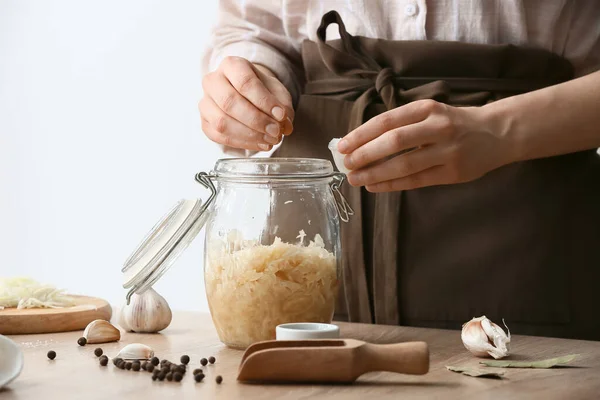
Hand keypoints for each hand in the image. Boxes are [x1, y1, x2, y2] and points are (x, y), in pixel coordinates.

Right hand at [200, 57, 293, 150]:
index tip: (281, 115)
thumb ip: (283, 106)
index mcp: (231, 65)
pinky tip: (259, 143)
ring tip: (270, 140)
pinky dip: (242, 143)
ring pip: (221, 122)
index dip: (264, 101)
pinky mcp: (205, 122)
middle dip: (256, 120)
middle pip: (229, 102)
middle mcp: (213, 81)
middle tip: (275, 131)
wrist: (246, 94)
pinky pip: (219, 136)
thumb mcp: (277, 92)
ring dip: (249, 135)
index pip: (245, 82)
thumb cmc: (261, 90)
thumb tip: (285, 125)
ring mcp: (205, 102)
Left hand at [337, 100, 514, 191]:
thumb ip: (402, 124)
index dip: (362, 134)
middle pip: (394, 141)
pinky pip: (416, 180)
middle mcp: (438, 127)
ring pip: (404, 164)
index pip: (387, 121)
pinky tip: (374, 186)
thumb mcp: (430, 113)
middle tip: (346, 164)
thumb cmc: (454, 123)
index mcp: (427, 108)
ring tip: (355, 178)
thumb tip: (361, 141)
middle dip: (366, 154)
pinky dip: (392, 184)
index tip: (342, 145)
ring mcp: (447, 151)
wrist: (497, 133)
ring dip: (375, 172)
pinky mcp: (453, 173)